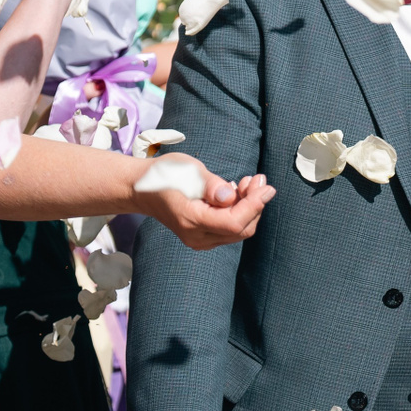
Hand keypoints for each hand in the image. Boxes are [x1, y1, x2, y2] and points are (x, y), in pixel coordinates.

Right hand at [133, 165, 274, 249]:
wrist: (143, 190)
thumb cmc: (165, 175)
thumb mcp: (187, 171)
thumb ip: (211, 185)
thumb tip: (230, 197)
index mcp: (191, 220)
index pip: (233, 222)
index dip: (254, 205)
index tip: (267, 187)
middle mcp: (197, 236)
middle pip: (241, 229)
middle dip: (256, 204)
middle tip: (259, 179)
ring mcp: (200, 240)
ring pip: (238, 230)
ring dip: (250, 207)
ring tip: (248, 182)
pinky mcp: (204, 237)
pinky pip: (230, 229)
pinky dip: (240, 212)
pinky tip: (238, 192)